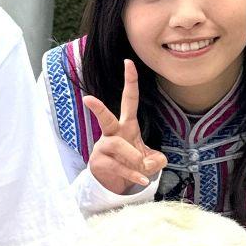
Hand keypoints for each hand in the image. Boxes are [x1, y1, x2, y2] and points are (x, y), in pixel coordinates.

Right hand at [81, 59, 166, 195]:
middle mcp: (112, 134)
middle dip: (98, 109)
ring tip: (142, 168)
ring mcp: (103, 148)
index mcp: (126, 126)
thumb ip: (156, 160)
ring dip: (135, 158)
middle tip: (88, 99)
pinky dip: (134, 175)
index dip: (130, 81)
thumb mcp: (150, 160)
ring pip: (119, 147)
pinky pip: (120, 167)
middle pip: (106, 119)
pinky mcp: (100, 163)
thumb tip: (150, 164)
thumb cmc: (132, 163)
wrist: (114, 182)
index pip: (129, 100)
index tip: (128, 63)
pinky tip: (142, 179)